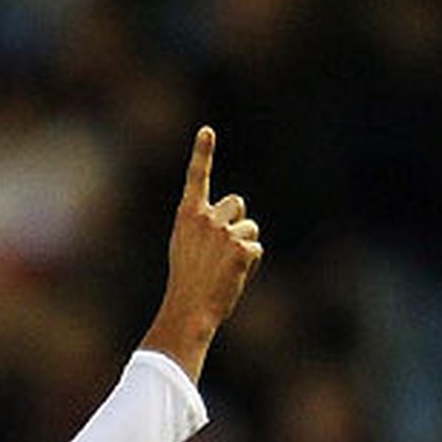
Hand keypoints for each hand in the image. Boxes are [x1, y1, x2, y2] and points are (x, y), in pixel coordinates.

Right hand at [140, 126, 262, 383]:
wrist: (188, 309)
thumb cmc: (186, 283)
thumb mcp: (185, 249)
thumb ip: (203, 229)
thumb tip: (230, 224)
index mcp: (187, 217)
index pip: (196, 178)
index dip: (201, 153)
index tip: (206, 131)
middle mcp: (205, 218)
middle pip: (237, 204)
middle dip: (237, 222)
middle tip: (221, 250)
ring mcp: (224, 232)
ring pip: (250, 229)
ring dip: (244, 247)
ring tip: (224, 269)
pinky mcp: (242, 248)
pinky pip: (255, 250)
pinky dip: (249, 265)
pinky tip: (233, 277)